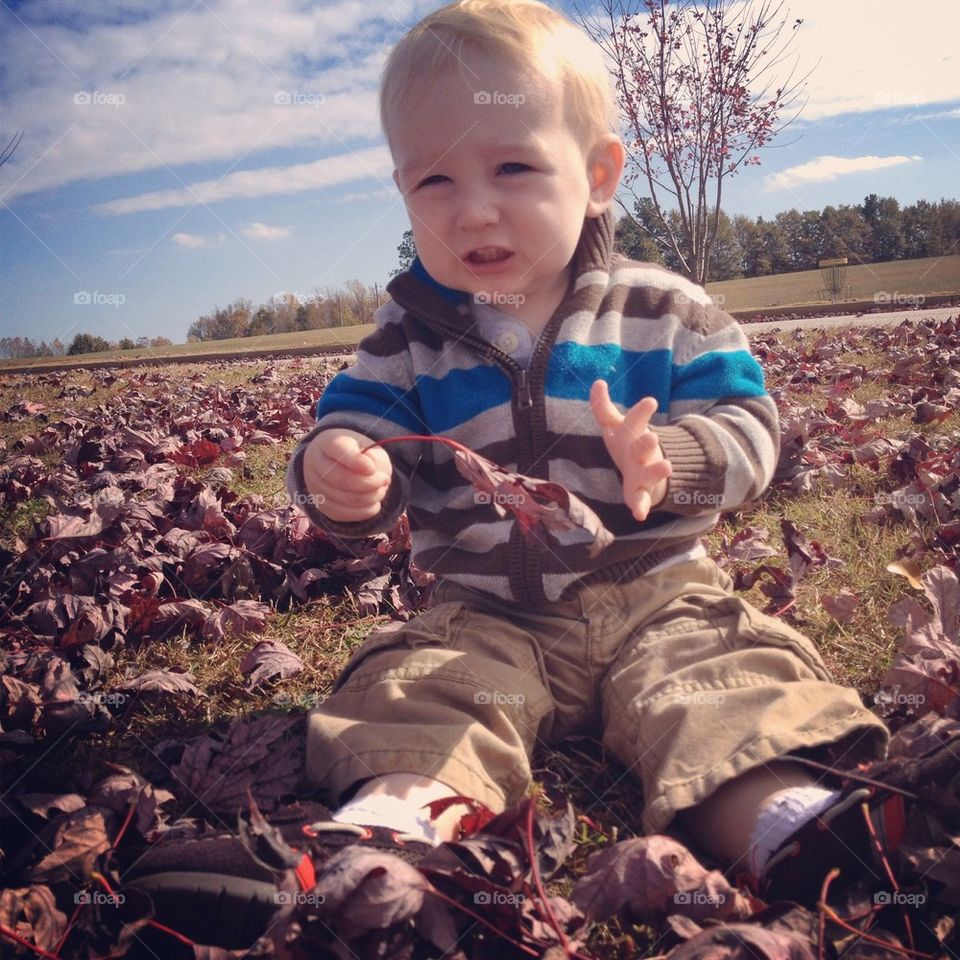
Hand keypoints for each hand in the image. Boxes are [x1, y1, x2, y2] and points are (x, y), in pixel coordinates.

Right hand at [300, 428, 392, 522]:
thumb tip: (370, 472)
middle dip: (369, 483)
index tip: (372, 468)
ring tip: (381, 489)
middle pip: (341, 479)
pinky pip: (344, 514)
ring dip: (371, 497)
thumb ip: (372, 456)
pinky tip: (375, 503)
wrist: (338, 464)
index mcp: (328, 442)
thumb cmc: (358, 454)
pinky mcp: (322, 506)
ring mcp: (315, 486)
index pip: (338, 449)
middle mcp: (315, 464)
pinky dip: (365, 511)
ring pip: (345, 499)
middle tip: (385, 480)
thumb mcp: (369, 447)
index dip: (356, 461)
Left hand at [590, 380, 671, 521]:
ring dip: (658, 470)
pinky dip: (641, 506)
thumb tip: (597, 382)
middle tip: (652, 437)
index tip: (650, 401)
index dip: (641, 412)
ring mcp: (643, 472)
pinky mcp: (640, 492)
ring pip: (651, 471)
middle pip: (643, 446)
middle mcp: (640, 452)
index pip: (635, 420)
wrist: (648, 472)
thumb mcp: (614, 426)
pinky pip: (640, 500)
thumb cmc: (627, 444)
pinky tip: (639, 515)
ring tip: (667, 467)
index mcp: (632, 434)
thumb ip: (603, 407)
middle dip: (647, 442)